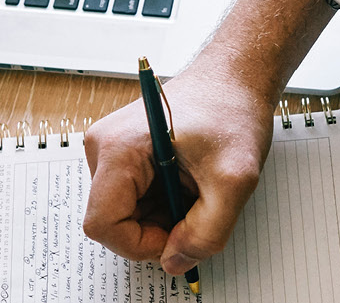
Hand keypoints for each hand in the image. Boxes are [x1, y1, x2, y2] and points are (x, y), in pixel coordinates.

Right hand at [83, 68, 273, 274]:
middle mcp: (104, 147)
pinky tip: (188, 180)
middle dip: (157, 227)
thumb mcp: (234, 181)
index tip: (180, 235)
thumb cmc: (232, 111)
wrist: (236, 78)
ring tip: (196, 186)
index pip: (103, 225)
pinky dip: (164, 201)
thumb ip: (207, 232)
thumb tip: (175, 262)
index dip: (142, 244)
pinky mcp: (124, 154)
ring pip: (126, 213)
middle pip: (114, 221)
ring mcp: (111, 150)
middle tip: (198, 207)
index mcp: (118, 149)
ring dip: (164, 214)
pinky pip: (135, 198)